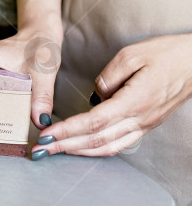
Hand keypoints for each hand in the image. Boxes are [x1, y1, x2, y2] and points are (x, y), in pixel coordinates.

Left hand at [33, 33, 191, 158]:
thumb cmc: (166, 54)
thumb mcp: (131, 55)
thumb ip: (107, 77)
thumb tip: (95, 95)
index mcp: (134, 102)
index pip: (94, 122)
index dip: (68, 130)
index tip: (47, 134)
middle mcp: (139, 119)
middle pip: (96, 139)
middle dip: (64, 146)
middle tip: (39, 149)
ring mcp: (145, 124)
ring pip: (108, 146)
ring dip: (78, 151)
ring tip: (54, 151)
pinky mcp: (147, 124)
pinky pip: (119, 143)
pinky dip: (97, 149)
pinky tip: (81, 148)